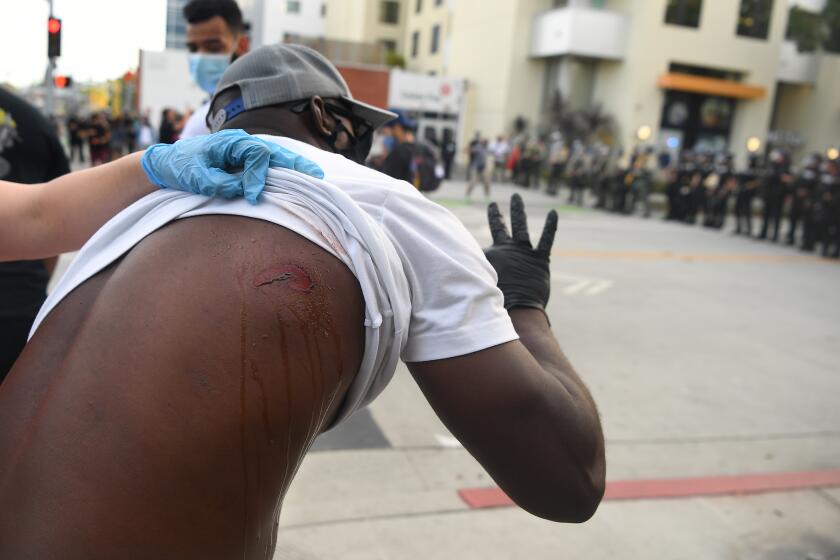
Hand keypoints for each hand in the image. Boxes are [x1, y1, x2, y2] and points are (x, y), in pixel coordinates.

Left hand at [140, 129, 323, 203]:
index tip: (253, 196)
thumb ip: (220, 183)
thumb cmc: (180, 168)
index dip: (259, 176)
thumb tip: (244, 189)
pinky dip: (284, 169)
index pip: (256, 154)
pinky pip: (269, 164)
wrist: (166, 164)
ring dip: (294, 166)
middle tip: (315, 177)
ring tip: (315, 176)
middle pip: (275, 151)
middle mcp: (240, 143)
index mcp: (229, 142)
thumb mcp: (196, 177)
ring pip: (275, 156)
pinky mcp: (243, 162)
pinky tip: (298, 176)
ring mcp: (243, 151)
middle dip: (295, 164)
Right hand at [484, 193, 557, 310]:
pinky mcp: (540, 259)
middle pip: (499, 228)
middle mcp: (506, 250)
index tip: (475, 236)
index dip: (477, 241)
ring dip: (517, 211)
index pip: (482, 245)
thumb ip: (478, 275)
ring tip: (516, 197)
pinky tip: (554, 212)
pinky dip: (550, 225)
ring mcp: (524, 252)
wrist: (518, 309)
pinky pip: (546, 238)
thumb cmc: (499, 302)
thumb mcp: (484, 284)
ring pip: (520, 226)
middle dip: (495, 216)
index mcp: (492, 256)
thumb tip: (463, 273)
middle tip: (493, 205)